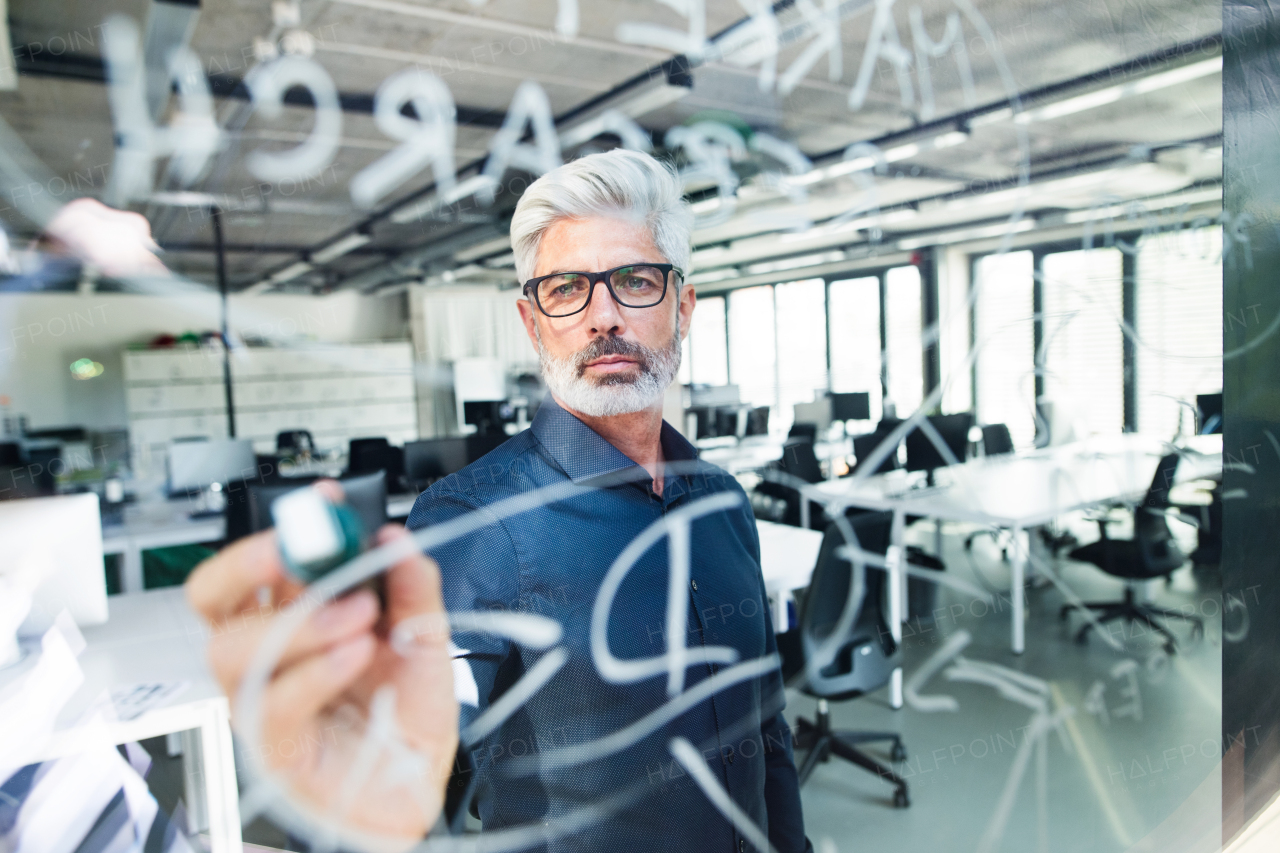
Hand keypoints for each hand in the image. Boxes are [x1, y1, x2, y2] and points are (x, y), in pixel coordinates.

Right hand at [186, 482, 456, 846]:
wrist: (415, 781)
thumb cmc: (403, 712)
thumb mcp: (423, 635)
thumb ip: (412, 585)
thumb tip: (394, 538)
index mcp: (293, 615)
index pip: (261, 560)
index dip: (284, 524)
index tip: (325, 500)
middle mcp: (266, 653)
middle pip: (212, 596)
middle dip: (250, 562)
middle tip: (304, 552)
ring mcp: (262, 697)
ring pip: (229, 648)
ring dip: (298, 621)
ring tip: (359, 617)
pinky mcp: (273, 744)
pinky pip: (271, 702)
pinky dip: (315, 670)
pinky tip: (355, 654)